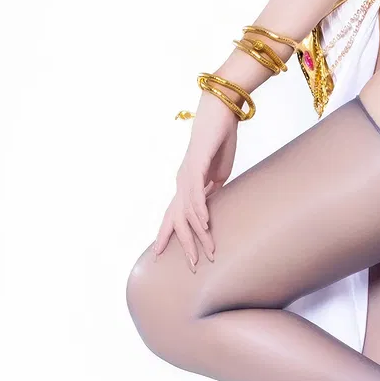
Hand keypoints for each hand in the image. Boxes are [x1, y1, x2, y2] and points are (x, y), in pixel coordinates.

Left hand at [152, 95, 239, 267]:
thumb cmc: (219, 140)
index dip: (167, 235)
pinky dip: (200, 210)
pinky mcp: (196, 165)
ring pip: (188, 211)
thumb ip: (214, 187)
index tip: (160, 255)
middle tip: (193, 268)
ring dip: (198, 234)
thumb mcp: (218, 171)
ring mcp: (187, 174)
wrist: (219, 113)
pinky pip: (196, 193)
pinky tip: (204, 224)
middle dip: (183, 245)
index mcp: (187, 184)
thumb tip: (215, 199)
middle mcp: (182, 181)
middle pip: (177, 219)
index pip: (174, 214)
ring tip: (208, 252)